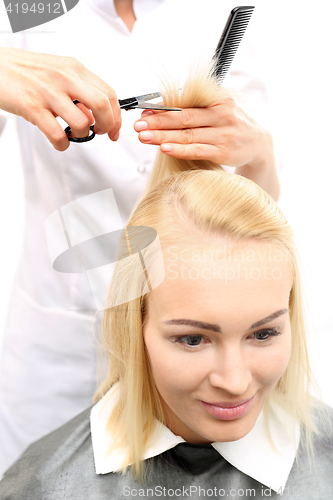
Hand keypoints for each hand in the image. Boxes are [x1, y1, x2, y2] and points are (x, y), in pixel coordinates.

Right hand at [0, 48, 121, 150]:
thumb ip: (79, 92)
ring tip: (74, 134)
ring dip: (82, 135)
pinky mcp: (33, 106)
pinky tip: (59, 141)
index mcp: (74, 68)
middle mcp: (64, 78)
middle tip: (101, 133)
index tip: (115, 129)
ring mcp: (49, 92)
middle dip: (107, 126)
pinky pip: (57, 134)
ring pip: (82, 122)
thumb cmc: (26, 71)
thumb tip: (94, 115)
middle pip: (102, 105)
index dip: (116, 116)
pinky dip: (62, 144)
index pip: (108, 93)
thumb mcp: (59, 73)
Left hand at [134, 97, 279, 199]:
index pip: (185, 103)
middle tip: (139, 125)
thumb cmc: (234, 123)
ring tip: (144, 137)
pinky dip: (180, 150)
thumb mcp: (222, 106)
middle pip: (183, 118)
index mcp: (218, 99)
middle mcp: (221, 115)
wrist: (259, 143)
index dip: (163, 108)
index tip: (144, 112)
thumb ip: (199, 104)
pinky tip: (165, 149)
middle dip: (158, 121)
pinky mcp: (223, 152)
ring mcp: (222, 134)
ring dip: (163, 136)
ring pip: (187, 135)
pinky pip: (197, 150)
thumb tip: (167, 105)